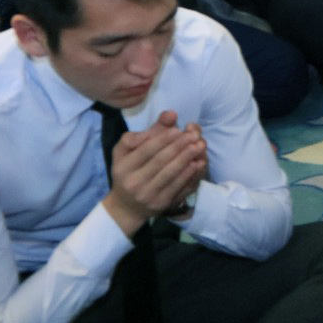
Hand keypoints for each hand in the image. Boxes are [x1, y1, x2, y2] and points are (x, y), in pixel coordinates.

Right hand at [102, 111, 206, 230]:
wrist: (126, 207)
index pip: (145, 151)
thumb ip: (144, 133)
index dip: (163, 139)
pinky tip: (198, 164)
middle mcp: (133, 182)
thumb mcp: (125, 152)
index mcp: (123, 167)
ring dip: (187, 159)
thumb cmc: (127, 172)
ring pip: (171, 174)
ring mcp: (148, 195)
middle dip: (179, 147)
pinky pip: (178, 187)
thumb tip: (169, 115)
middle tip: (194, 136)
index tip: (177, 129)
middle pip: (160, 161)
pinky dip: (189, 174)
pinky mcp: (161, 204)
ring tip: (199, 146)